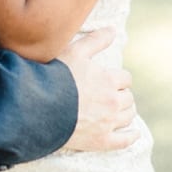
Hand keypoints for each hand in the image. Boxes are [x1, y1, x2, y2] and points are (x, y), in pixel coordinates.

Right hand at [59, 27, 137, 151]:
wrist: (37, 108)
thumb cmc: (55, 77)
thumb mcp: (75, 52)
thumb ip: (96, 40)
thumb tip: (113, 30)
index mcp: (110, 80)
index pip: (126, 79)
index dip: (118, 79)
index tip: (110, 81)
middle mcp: (113, 102)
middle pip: (128, 98)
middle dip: (121, 95)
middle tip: (112, 96)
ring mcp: (107, 123)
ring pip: (128, 116)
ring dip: (126, 111)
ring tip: (119, 110)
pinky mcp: (100, 141)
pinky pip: (124, 141)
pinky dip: (131, 137)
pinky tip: (134, 133)